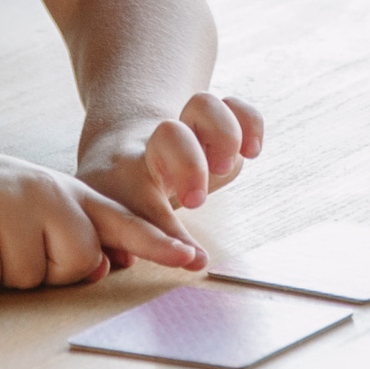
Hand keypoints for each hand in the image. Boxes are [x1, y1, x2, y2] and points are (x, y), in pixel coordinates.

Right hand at [0, 148, 206, 290]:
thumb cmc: (3, 207)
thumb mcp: (50, 213)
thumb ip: (83, 238)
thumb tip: (102, 266)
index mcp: (75, 196)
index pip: (125, 223)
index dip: (159, 244)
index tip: (193, 260)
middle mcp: (50, 193)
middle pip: (78, 264)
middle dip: (51, 272)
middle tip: (23, 246)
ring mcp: (10, 202)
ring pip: (29, 278)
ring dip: (10, 275)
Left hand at [79, 94, 263, 251]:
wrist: (120, 149)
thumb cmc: (118, 192)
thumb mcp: (116, 219)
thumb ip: (137, 241)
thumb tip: (162, 262)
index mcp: (127, 172)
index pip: (141, 199)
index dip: (169, 231)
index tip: (191, 258)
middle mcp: (158, 144)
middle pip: (172, 136)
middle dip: (191, 166)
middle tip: (197, 202)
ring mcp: (189, 130)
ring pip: (204, 106)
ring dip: (224, 133)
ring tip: (230, 165)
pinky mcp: (217, 123)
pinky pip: (236, 107)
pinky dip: (250, 121)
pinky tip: (253, 149)